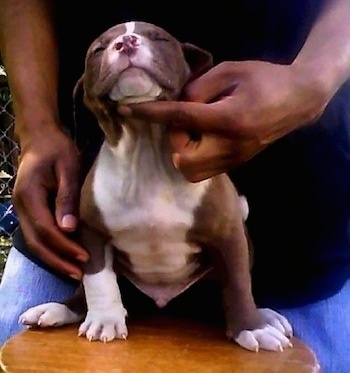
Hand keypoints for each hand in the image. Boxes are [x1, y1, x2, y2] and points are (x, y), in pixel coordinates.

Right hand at [13, 126, 87, 278]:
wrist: (40, 137)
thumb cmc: (57, 149)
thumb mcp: (68, 168)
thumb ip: (67, 197)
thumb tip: (69, 228)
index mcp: (29, 195)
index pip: (46, 229)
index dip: (64, 246)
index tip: (84, 257)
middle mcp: (21, 206)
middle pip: (36, 242)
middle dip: (58, 260)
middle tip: (78, 274)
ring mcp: (22, 209)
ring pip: (34, 241)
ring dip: (53, 258)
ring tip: (73, 271)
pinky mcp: (29, 209)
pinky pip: (36, 234)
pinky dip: (50, 248)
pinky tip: (65, 254)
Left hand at [120, 60, 328, 181]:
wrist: (297, 101)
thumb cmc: (265, 79)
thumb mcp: (230, 72)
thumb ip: (198, 88)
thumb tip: (176, 103)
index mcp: (228, 119)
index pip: (181, 119)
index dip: (151, 113)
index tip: (126, 110)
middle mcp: (229, 146)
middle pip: (182, 159)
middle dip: (174, 140)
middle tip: (184, 121)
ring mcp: (233, 160)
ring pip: (190, 170)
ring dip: (182, 151)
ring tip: (194, 131)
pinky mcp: (235, 165)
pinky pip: (202, 171)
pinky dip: (192, 156)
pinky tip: (201, 138)